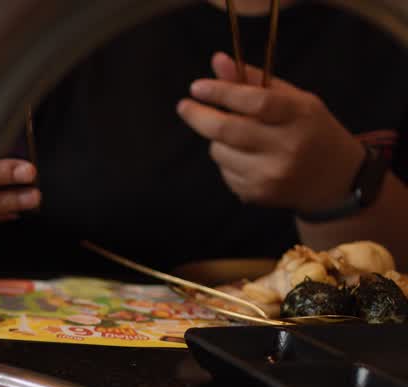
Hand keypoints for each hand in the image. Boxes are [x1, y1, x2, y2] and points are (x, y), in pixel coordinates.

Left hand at [177, 52, 364, 214]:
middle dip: (198, 116)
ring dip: (218, 140)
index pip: (256, 102)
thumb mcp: (293, 100)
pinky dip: (228, 160)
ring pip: (219, 151)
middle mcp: (287, 148)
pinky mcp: (258, 194)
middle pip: (227, 130)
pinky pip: (224, 171)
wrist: (335, 179)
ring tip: (242, 137)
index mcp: (300, 116)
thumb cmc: (310, 129)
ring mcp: (271, 175)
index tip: (196, 87)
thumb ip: (253, 81)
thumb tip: (217, 60)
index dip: (222, 93)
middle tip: (184, 106)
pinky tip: (250, 159)